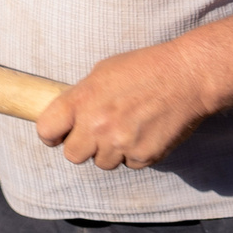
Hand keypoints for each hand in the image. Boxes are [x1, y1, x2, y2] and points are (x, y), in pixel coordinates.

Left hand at [34, 41, 217, 170]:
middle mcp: (97, 125)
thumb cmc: (143, 68)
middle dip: (81, 146)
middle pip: (72, 155)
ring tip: (126, 128)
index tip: (58, 134)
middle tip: (95, 134)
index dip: (50, 134)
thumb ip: (82, 97)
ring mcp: (120, 143)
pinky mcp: (143, 156)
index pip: (46, 130)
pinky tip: (144, 133)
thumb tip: (70, 116)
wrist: (186, 77)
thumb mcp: (102, 73)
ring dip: (109, 151)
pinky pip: (129, 164)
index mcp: (81, 100)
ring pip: (102, 163)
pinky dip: (134, 153)